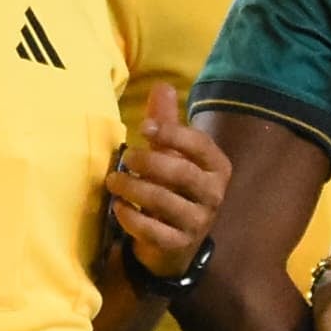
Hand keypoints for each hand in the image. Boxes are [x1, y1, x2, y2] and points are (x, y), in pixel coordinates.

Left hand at [108, 81, 226, 279]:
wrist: (175, 243)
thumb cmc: (174, 188)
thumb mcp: (173, 155)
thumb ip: (167, 124)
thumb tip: (162, 86)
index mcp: (217, 168)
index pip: (199, 145)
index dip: (172, 134)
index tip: (144, 128)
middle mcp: (214, 195)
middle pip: (180, 173)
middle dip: (147, 162)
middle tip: (125, 158)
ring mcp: (198, 222)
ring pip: (163, 201)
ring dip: (132, 188)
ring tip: (113, 181)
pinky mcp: (178, 245)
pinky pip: (152, 230)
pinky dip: (130, 217)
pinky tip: (118, 207)